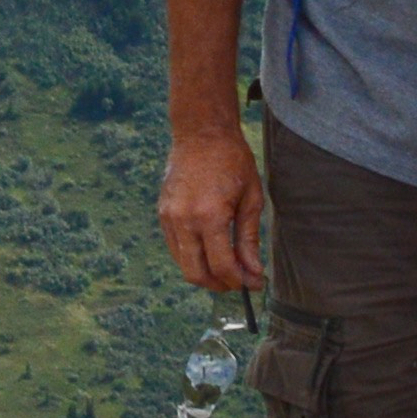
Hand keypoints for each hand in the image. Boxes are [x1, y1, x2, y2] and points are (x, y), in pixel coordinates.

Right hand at [157, 126, 266, 292]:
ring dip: (204, 273)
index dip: (239, 281)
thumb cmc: (232, 161)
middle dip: (219, 284)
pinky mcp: (162, 214)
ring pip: (182, 264)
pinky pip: (175, 247)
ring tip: (225, 268)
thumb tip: (253, 272)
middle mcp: (184, 220)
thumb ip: (249, 239)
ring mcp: (169, 217)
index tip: (253, 283)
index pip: (221, 265)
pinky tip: (209, 250)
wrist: (201, 133)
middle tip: (238, 282)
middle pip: (196, 273)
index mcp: (210, 216)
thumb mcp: (251, 199)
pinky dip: (192, 257)